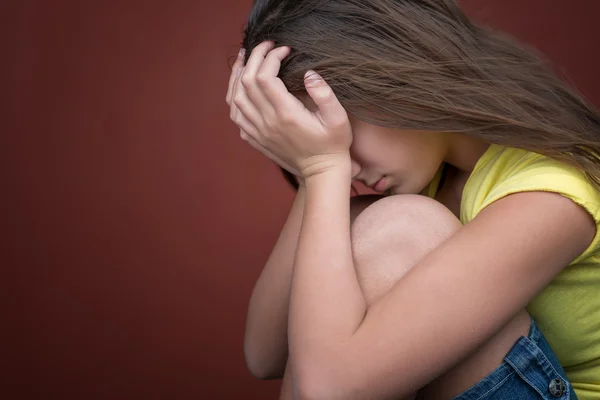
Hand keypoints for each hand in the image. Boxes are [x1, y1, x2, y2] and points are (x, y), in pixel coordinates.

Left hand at [229, 41, 352, 179]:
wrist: (321, 172)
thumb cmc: (333, 144)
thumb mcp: (339, 118)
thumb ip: (325, 94)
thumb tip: (309, 73)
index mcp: (286, 115)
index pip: (266, 77)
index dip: (271, 57)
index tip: (284, 49)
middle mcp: (267, 123)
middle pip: (247, 82)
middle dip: (253, 58)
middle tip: (265, 45)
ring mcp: (258, 132)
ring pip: (235, 98)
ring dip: (238, 75)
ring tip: (246, 59)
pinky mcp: (255, 139)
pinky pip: (235, 114)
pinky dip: (234, 95)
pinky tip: (241, 85)